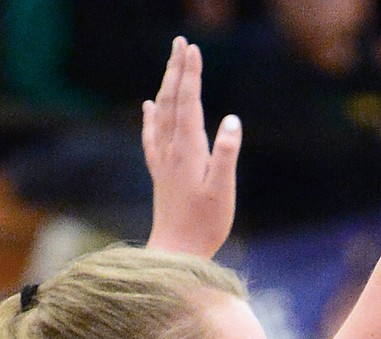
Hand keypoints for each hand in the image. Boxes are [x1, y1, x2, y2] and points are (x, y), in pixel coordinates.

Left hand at [144, 36, 240, 258]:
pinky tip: (148, 105)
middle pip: (171, 101)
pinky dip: (150, 116)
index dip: (191, 75)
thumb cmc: (204, 226)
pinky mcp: (160, 173)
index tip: (193, 49)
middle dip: (176, 70)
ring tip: (170, 64)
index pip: (189, 103)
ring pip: (161, 113)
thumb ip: (226, 154)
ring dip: (166, 86)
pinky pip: (152, 136)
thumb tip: (232, 120)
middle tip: (180, 43)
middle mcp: (171, 150)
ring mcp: (163, 161)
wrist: (175, 253)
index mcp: (188, 151)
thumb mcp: (222, 192)